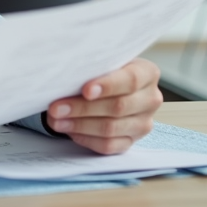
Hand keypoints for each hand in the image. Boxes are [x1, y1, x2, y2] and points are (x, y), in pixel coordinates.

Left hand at [44, 58, 162, 153]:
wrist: (109, 85)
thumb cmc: (102, 70)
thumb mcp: (102, 61)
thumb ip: (93, 66)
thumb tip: (66, 76)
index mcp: (148, 73)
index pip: (130, 80)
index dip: (107, 86)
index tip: (85, 91)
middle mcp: (150, 99)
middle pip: (118, 107)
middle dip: (83, 108)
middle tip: (56, 107)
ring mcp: (143, 123)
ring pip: (111, 128)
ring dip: (79, 125)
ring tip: (56, 119)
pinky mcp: (131, 141)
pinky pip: (108, 145)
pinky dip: (85, 138)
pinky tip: (68, 130)